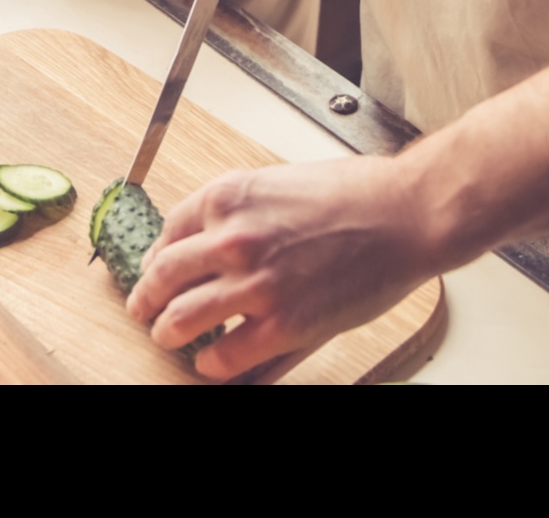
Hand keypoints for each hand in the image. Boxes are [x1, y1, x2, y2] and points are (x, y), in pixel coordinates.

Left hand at [125, 155, 442, 380]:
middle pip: (162, 276)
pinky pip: (223, 356)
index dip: (155, 256)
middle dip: (146, 297)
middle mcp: (232, 238)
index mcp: (229, 196)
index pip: (168, 231)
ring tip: (168, 337)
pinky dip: (209, 364)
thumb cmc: (358, 193)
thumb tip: (209, 240)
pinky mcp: (281, 324)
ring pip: (180, 318)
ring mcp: (254, 284)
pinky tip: (209, 363)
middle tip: (142, 308)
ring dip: (167, 332)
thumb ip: (241, 213)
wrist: (406, 214)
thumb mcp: (280, 183)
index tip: (153, 269)